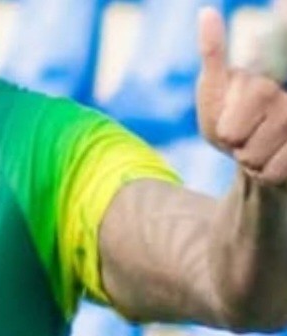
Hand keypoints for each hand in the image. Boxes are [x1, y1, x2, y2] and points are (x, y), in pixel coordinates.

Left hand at [197, 5, 286, 185]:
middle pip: (239, 131)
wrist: (253, 154)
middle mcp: (285, 88)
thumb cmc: (230, 117)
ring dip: (249, 157)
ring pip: (257, 154)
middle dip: (232, 140)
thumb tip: (206, 13)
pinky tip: (272, 158)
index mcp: (269, 70)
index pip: (255, 93)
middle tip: (241, 133)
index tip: (229, 130)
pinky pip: (275, 170)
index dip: (234, 121)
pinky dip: (266, 172)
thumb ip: (214, 54)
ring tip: (257, 144)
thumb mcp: (215, 88)